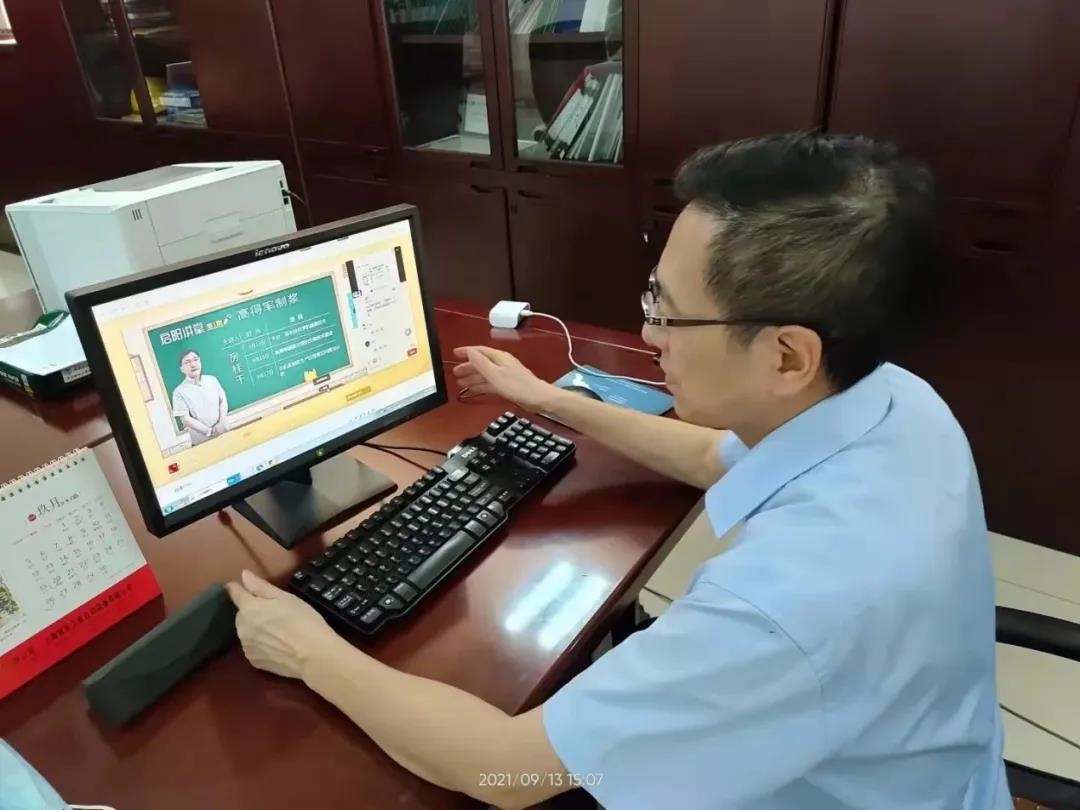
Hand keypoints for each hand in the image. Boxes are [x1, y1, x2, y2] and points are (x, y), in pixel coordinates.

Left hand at [225, 570, 339, 678]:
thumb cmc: (303, 620)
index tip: (238, 586)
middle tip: (274, 613)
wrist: (312, 655)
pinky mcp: (254, 662)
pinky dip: (261, 644)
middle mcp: (242, 628)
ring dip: (255, 628)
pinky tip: (277, 645)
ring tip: (277, 631)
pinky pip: (253, 647)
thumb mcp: (285, 597)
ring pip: (247, 632)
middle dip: (252, 611)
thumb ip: (261, 586)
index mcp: (249, 608)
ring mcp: (246, 647)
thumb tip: (243, 575)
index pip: (235, 593)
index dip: (236, 588)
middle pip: (242, 614)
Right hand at [452, 346, 556, 411]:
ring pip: (484, 373)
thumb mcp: (495, 374)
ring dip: (472, 377)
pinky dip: (481, 385)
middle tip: (456, 372)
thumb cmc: (518, 386)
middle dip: (467, 367)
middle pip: (481, 362)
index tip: (455, 353)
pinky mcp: (507, 385)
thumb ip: (481, 363)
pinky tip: (475, 390)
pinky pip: (490, 382)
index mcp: (498, 358)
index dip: (466, 352)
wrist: (537, 398)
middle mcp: (501, 364)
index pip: (478, 351)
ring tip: (461, 382)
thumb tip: (470, 352)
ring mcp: (505, 374)